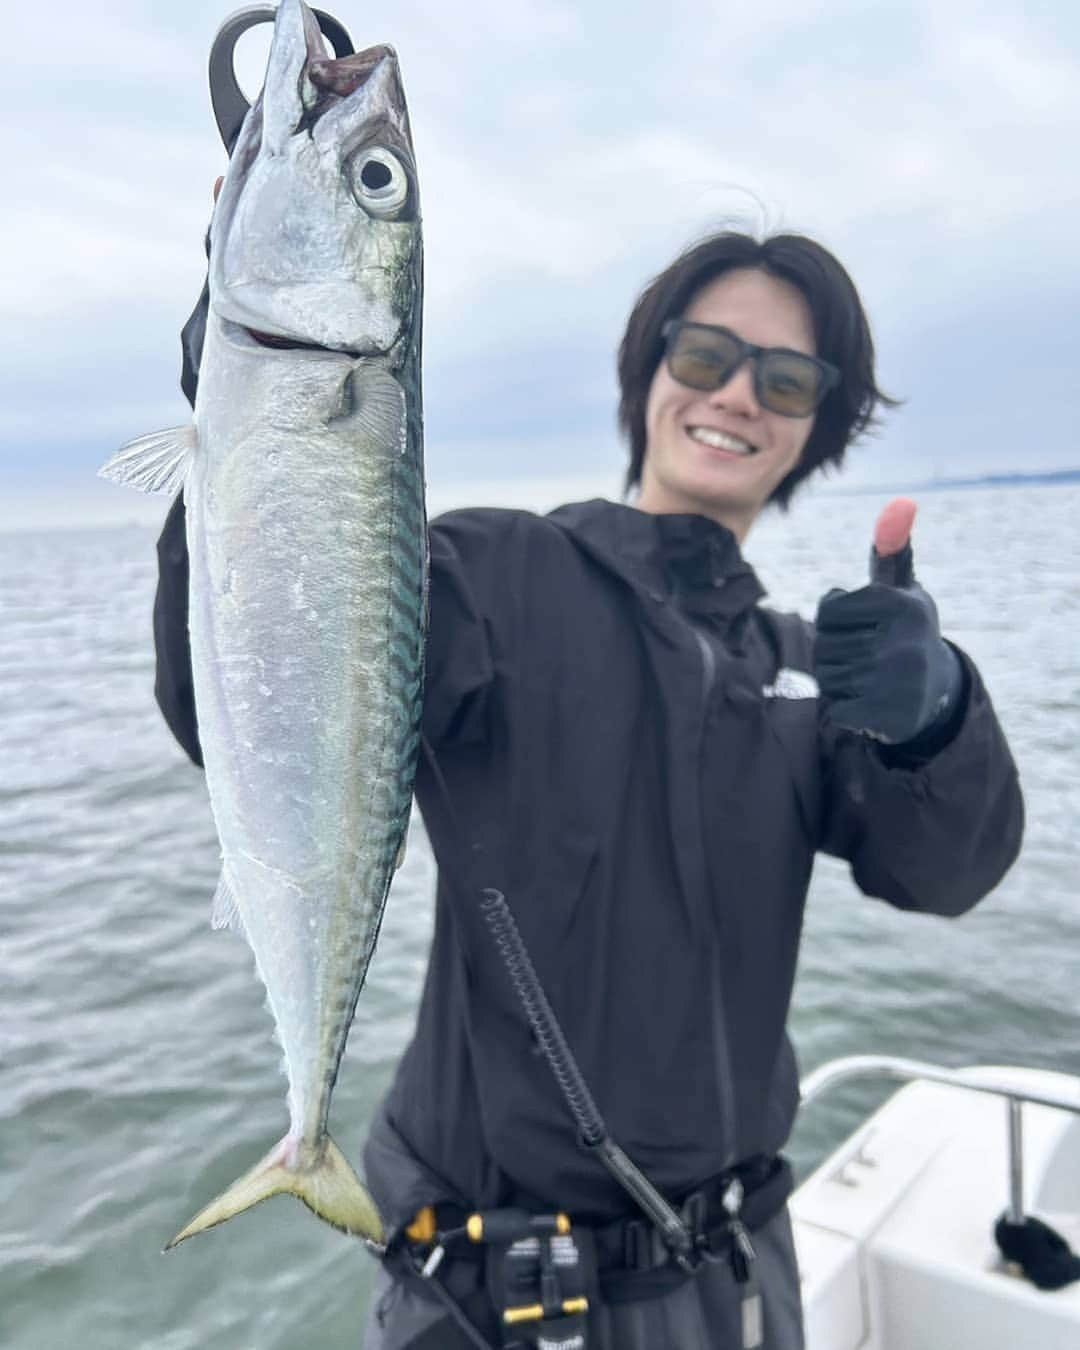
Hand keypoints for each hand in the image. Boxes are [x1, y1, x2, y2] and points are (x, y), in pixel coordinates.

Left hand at [813, 499, 962, 744]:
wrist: (935, 692)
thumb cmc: (905, 628)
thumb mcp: (902, 588)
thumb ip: (892, 549)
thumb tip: (901, 501)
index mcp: (900, 604)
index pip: (828, 610)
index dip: (838, 617)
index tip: (865, 622)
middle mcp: (901, 642)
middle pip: (824, 645)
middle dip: (838, 650)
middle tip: (870, 653)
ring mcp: (894, 683)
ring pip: (828, 678)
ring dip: (840, 679)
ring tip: (871, 675)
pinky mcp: (884, 717)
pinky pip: (836, 710)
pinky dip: (846, 708)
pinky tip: (872, 701)